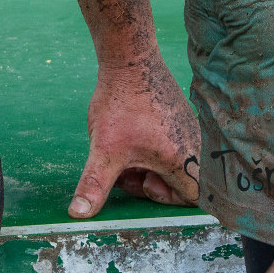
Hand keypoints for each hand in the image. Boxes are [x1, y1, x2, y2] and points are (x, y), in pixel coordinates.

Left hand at [68, 52, 200, 217]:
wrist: (129, 58)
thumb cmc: (119, 104)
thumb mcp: (103, 149)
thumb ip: (94, 184)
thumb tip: (78, 214)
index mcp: (182, 159)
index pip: (191, 198)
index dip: (165, 198)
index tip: (142, 183)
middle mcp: (195, 144)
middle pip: (180, 180)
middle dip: (150, 179)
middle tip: (125, 166)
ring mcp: (190, 127)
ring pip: (175, 160)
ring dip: (150, 162)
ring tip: (125, 147)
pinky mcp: (181, 114)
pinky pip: (173, 141)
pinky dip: (154, 145)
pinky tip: (132, 130)